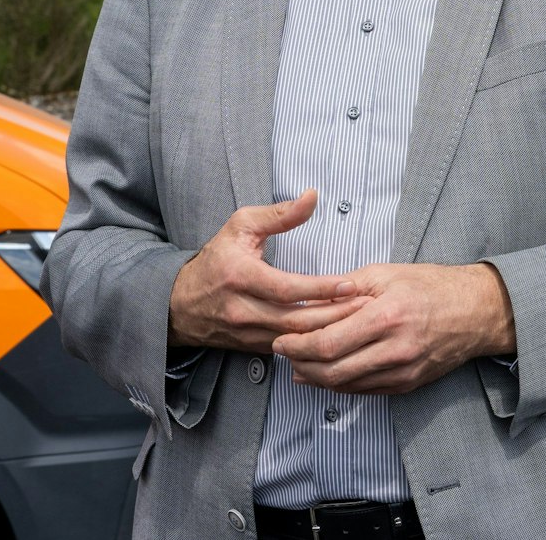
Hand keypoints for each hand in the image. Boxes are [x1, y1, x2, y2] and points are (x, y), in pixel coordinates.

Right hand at [167, 190, 362, 353]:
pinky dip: (313, 343)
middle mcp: (241, 309)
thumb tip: (312, 197)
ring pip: (294, 338)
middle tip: (366, 306)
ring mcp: (245, 332)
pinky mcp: (252, 347)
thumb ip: (279, 214)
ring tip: (359, 320)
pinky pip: (288, 349)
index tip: (350, 284)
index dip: (321, 288)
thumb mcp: (241, 226)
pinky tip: (336, 334)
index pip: (287, 288)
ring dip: (327, 331)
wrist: (178, 304)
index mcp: (239, 276)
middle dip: (334, 315)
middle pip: (295, 319)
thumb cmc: (216, 260)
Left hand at [271, 262, 515, 395]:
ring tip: (299, 364)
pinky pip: (363, 390)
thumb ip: (343, 291)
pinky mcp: (408, 384)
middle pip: (331, 372)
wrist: (477, 310)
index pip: (328, 344)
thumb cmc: (431, 286)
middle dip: (299, 364)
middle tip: (284, 353)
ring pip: (344, 386)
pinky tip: (325, 373)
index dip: (296, 346)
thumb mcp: (385, 274)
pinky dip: (338, 384)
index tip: (280, 339)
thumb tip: (304, 305)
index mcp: (387, 317)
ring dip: (315, 378)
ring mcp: (403, 372)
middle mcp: (395, 350)